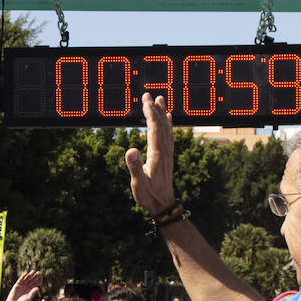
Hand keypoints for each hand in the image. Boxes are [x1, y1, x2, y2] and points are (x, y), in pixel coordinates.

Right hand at [8, 271, 42, 300]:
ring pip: (27, 279)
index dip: (38, 280)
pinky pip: (20, 279)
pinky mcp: (17, 285)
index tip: (41, 276)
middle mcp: (26, 287)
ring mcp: (22, 285)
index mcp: (30, 290)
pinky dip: (23, 276)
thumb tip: (38, 287)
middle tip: (38, 272)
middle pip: (32, 280)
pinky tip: (26, 273)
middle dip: (35, 276)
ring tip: (33, 271)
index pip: (35, 284)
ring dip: (30, 275)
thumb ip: (33, 293)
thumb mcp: (28, 298)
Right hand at [124, 93, 176, 214]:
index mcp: (157, 156)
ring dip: (163, 113)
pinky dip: (169, 124)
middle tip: (149, 95)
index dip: (150, 114)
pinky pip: (169, 137)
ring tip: (160, 99)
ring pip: (167, 129)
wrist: (164, 206)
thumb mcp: (138, 185)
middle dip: (155, 109)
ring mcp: (168, 154)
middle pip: (161, 126)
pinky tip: (168, 117)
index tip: (145, 101)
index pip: (155, 130)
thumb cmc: (149, 197)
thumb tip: (130, 150)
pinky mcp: (167, 157)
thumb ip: (134, 168)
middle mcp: (165, 152)